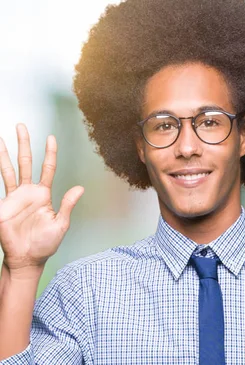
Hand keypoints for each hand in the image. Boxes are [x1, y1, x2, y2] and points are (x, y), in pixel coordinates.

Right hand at [0, 124, 83, 272]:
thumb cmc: (45, 244)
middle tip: (21, 125)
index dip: (49, 153)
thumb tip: (80, 188)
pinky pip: (0, 185)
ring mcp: (14, 197)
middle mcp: (29, 192)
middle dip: (23, 144)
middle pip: (26, 162)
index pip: (48, 168)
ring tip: (1, 137)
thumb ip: (68, 204)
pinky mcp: (3, 205)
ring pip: (9, 169)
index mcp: (44, 194)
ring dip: (5, 153)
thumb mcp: (61, 224)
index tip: (50, 137)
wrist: (27, 259)